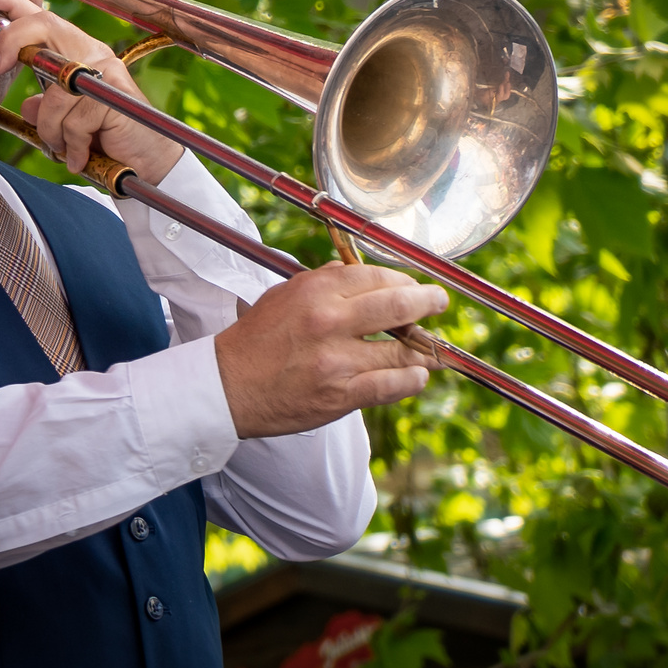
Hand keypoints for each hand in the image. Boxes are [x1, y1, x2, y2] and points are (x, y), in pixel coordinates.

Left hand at [0, 0, 183, 183]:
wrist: (147, 163)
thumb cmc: (107, 138)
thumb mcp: (67, 121)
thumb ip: (46, 109)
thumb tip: (28, 106)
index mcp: (79, 53)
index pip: (45, 19)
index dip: (14, 3)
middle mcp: (93, 53)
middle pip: (46, 26)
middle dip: (12, 39)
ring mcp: (105, 70)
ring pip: (53, 94)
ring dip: (51, 131)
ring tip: (65, 148)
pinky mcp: (114, 95)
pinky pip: (73, 122)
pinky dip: (72, 147)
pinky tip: (82, 156)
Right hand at [214, 263, 447, 438]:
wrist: (228, 386)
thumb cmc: (256, 339)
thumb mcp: (285, 295)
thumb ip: (323, 281)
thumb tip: (356, 271)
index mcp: (317, 290)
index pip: (377, 276)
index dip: (404, 282)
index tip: (415, 288)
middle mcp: (331, 321)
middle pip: (399, 305)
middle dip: (428, 302)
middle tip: (438, 302)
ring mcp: (337, 360)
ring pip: (401, 351)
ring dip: (423, 349)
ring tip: (429, 350)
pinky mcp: (339, 396)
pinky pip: (390, 386)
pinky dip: (411, 380)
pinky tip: (417, 376)